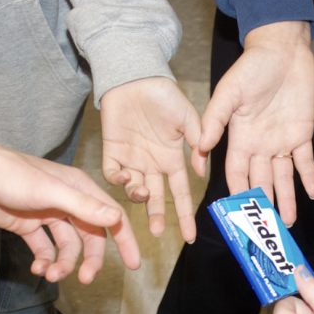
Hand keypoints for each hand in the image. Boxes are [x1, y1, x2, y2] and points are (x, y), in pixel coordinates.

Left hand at [0, 141, 140, 283]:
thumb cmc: (6, 173)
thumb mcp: (49, 192)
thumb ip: (83, 207)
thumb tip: (116, 219)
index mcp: (79, 188)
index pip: (111, 216)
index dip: (125, 240)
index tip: (134, 265)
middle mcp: (66, 201)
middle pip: (90, 237)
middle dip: (90, 260)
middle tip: (85, 280)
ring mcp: (46, 214)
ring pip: (66, 246)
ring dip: (62, 264)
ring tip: (50, 275)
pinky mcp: (26, 225)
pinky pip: (44, 249)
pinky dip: (44, 261)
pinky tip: (37, 269)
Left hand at [100, 77, 202, 242]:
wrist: (135, 77)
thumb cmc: (164, 94)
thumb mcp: (188, 118)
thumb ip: (198, 143)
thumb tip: (201, 172)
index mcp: (172, 159)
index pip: (180, 193)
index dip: (184, 215)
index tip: (190, 236)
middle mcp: (152, 164)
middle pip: (155, 198)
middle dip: (156, 216)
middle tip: (157, 231)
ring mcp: (132, 159)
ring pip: (134, 190)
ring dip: (138, 197)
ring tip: (142, 194)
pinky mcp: (112, 152)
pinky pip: (113, 174)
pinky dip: (117, 180)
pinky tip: (125, 177)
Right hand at [199, 21, 313, 225]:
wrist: (282, 50)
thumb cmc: (251, 67)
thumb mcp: (229, 92)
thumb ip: (215, 119)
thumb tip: (200, 146)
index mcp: (239, 138)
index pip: (235, 173)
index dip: (235, 192)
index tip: (235, 214)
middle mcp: (259, 145)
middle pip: (259, 181)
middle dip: (261, 203)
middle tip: (265, 228)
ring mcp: (281, 141)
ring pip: (283, 178)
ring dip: (285, 199)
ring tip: (288, 221)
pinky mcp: (302, 133)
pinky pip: (305, 161)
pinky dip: (309, 177)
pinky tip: (311, 193)